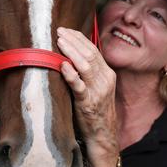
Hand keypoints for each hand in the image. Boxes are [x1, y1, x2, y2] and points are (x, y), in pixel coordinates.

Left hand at [56, 27, 118, 166]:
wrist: (103, 137)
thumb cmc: (94, 112)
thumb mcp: (94, 89)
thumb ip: (86, 73)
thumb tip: (69, 56)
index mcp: (107, 74)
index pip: (93, 49)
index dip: (79, 38)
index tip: (66, 29)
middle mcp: (105, 80)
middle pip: (89, 54)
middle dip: (74, 40)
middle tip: (59, 30)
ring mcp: (98, 92)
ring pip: (86, 65)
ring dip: (71, 51)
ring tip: (59, 41)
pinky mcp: (88, 104)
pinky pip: (80, 86)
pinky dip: (71, 74)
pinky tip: (62, 65)